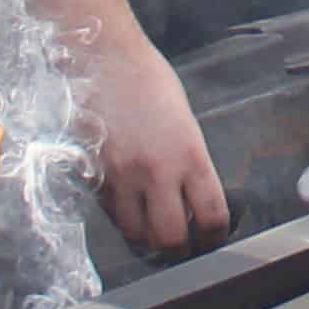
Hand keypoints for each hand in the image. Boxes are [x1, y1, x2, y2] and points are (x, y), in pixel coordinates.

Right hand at [85, 43, 229, 251]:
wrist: (103, 59)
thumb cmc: (148, 81)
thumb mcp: (184, 120)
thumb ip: (188, 161)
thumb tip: (190, 196)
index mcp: (190, 155)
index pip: (210, 216)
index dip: (214, 236)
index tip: (213, 238)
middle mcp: (157, 172)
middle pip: (170, 238)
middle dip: (178, 249)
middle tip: (180, 247)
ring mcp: (122, 178)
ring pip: (135, 233)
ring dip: (145, 238)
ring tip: (151, 232)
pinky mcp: (94, 177)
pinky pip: (109, 213)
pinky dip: (120, 217)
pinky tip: (127, 208)